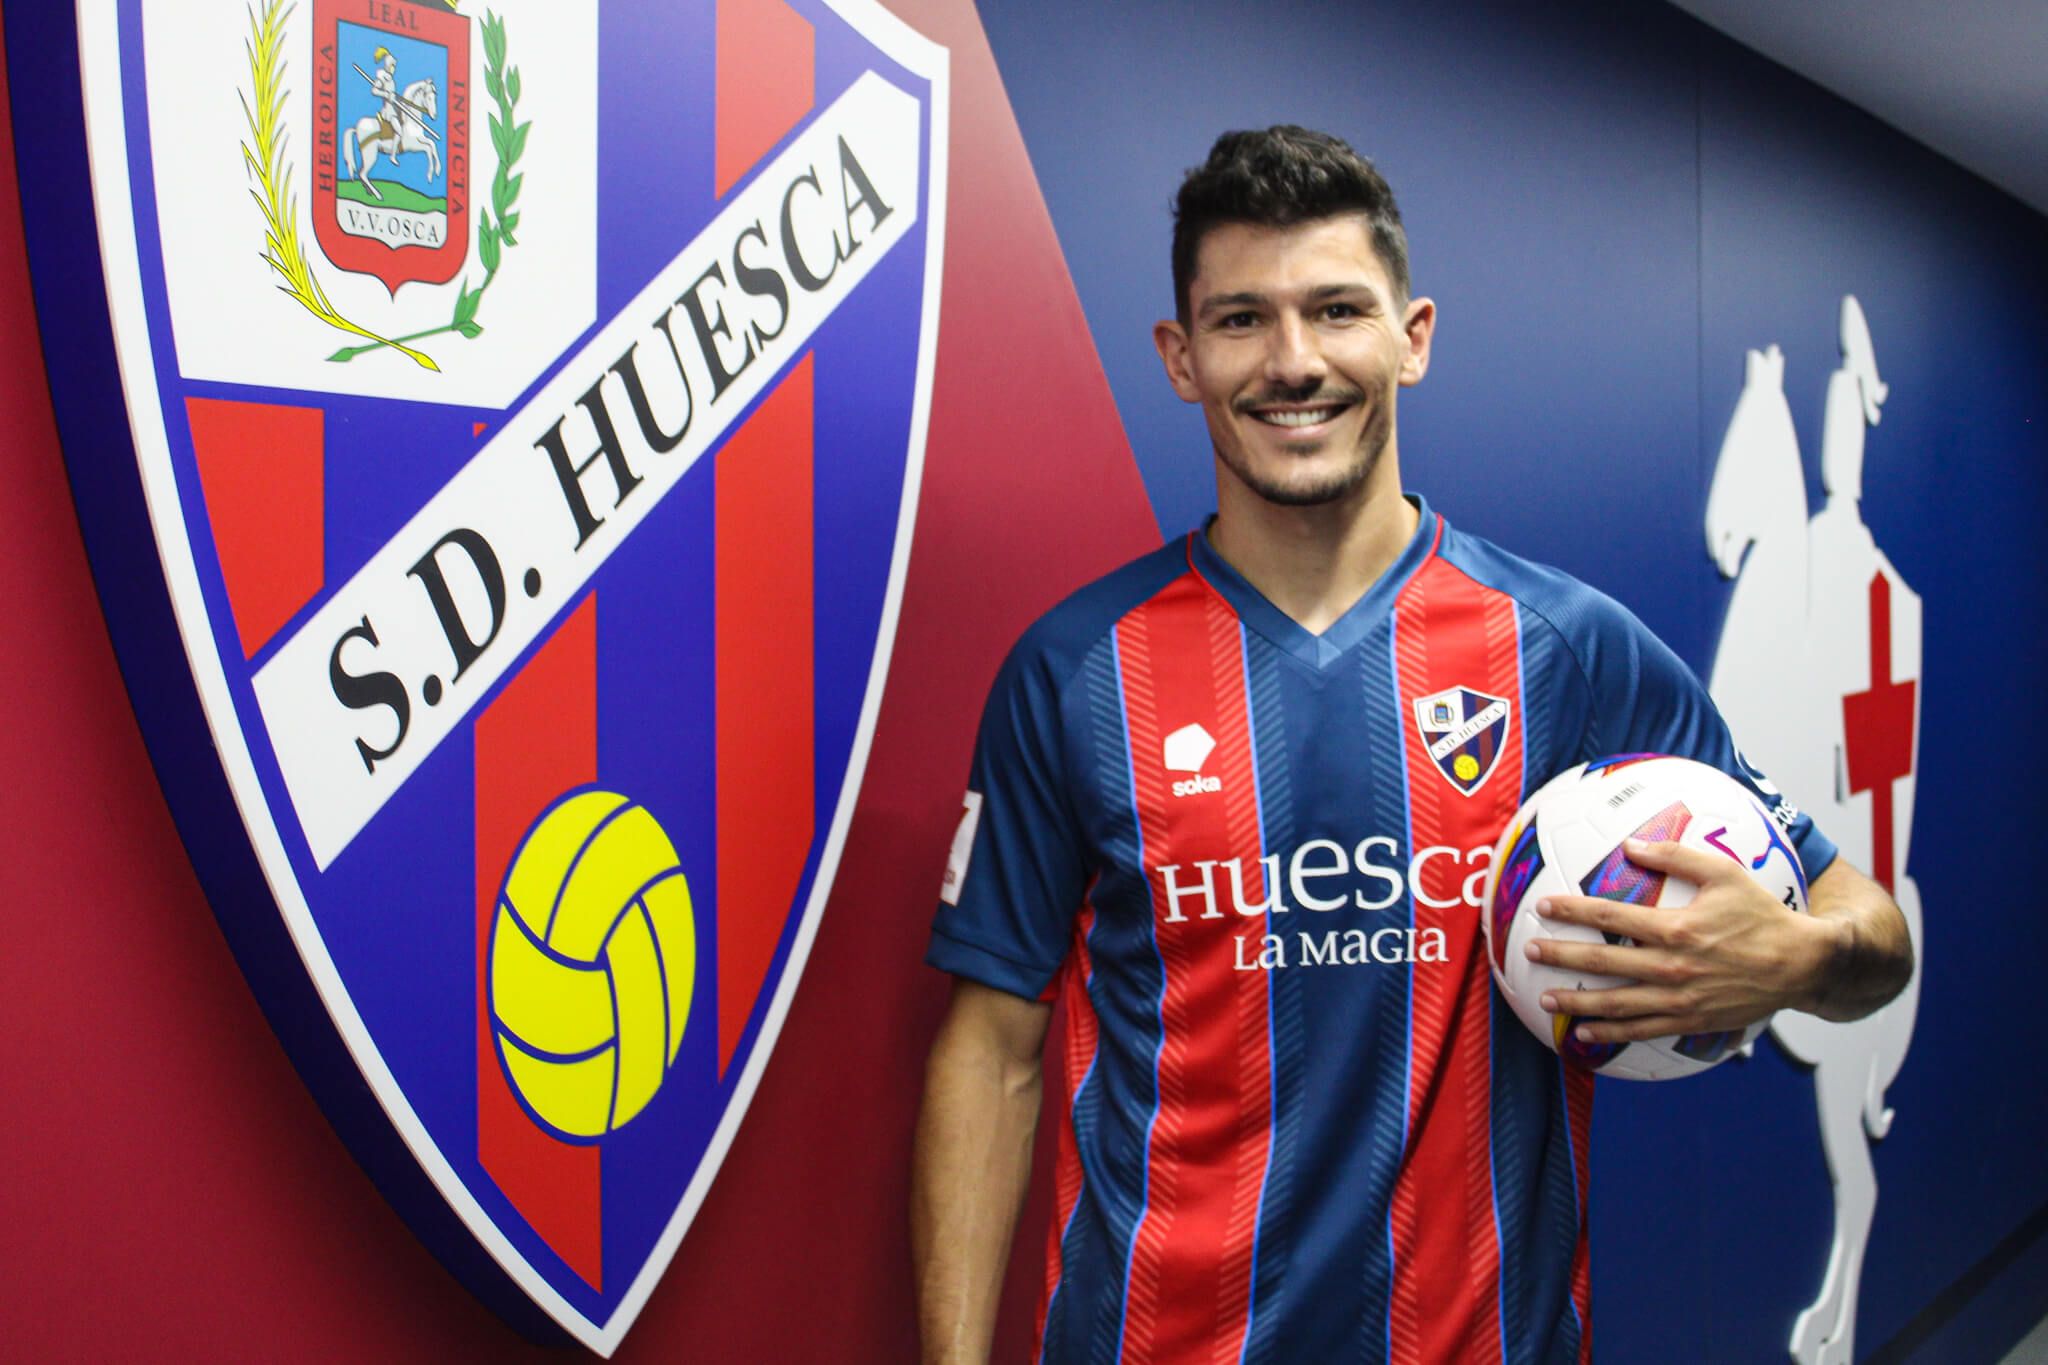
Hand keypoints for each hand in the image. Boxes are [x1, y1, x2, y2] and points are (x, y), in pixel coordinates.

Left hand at [1525, 837, 1829, 1046]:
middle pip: (1603, 960)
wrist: (1801, 964)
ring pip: (1616, 1002)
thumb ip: (1676, 857)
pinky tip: (1584, 1033)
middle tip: (1529, 950)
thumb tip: (1630, 844)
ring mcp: (1679, 998)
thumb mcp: (1724, 874)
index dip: (1573, 910)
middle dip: (1562, 954)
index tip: (1543, 906)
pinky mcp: (1690, 1020)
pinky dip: (1610, 1032)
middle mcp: (1672, 966)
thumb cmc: (1762, 915)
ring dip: (1576, 1001)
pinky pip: (1642, 1030)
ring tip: (1544, 997)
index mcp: (1675, 928)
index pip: (1611, 916)